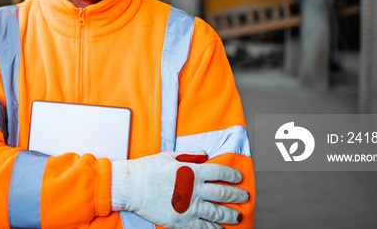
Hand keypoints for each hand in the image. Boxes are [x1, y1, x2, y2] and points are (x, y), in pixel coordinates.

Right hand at [111, 151, 247, 228]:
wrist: (131, 186)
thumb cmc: (149, 169)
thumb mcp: (170, 156)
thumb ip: (190, 156)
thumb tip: (205, 155)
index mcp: (192, 171)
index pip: (220, 173)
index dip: (232, 176)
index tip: (239, 178)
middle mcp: (194, 189)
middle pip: (223, 193)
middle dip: (237, 195)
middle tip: (244, 197)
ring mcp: (188, 206)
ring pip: (216, 213)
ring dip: (229, 215)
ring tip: (237, 216)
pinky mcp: (181, 221)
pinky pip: (202, 227)